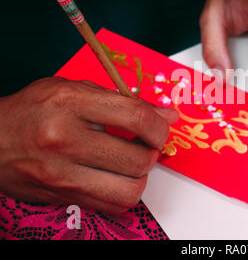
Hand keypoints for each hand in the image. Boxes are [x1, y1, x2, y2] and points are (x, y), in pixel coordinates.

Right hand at [0, 77, 177, 212]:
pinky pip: (113, 206)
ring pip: (130, 189)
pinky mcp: (64, 196)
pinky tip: (118, 177)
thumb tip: (166, 115)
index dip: (159, 125)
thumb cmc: (33, 111)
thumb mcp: (73, 89)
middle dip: (153, 151)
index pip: (135, 117)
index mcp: (71, 103)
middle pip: (138, 158)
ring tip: (132, 162)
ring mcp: (63, 174)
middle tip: (147, 143)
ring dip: (141, 176)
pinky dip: (125, 193)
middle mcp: (65, 140)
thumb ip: (122, 100)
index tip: (163, 126)